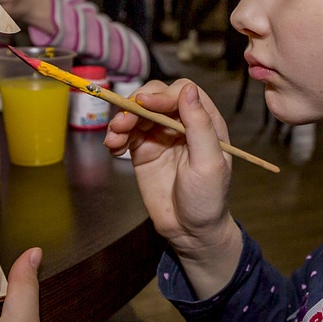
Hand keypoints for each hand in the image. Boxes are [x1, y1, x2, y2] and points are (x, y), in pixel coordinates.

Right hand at [105, 80, 241, 297]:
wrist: (190, 231)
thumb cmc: (207, 199)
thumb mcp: (209, 163)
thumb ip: (199, 125)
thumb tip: (189, 89)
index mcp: (205, 122)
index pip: (181, 92)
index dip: (161, 94)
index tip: (144, 104)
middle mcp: (181, 124)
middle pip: (155, 97)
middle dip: (135, 105)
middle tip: (122, 122)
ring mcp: (160, 136)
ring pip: (136, 113)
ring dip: (121, 120)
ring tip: (113, 138)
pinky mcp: (144, 150)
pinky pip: (126, 133)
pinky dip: (115, 135)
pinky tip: (113, 147)